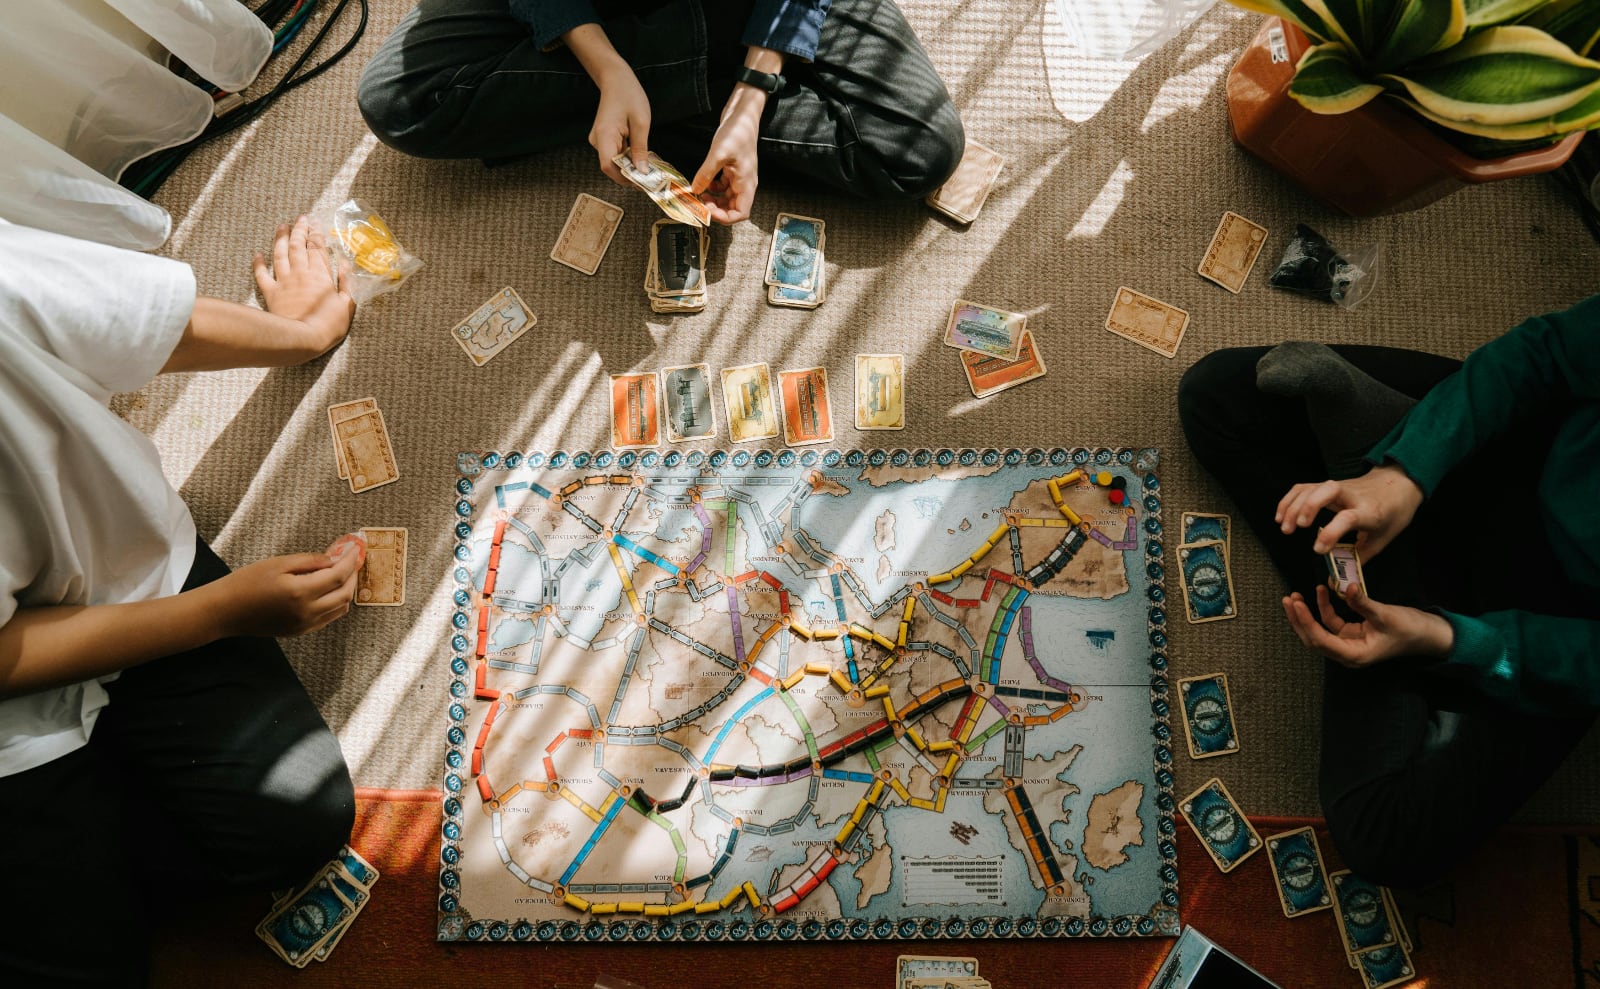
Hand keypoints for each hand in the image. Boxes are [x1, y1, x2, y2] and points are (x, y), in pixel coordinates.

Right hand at [208, 534, 365, 638]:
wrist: (225, 611)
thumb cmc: (246, 582)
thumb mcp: (278, 563)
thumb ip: (310, 561)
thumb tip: (334, 559)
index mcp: (300, 593)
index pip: (338, 577)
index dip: (350, 562)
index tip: (354, 549)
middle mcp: (307, 612)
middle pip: (345, 594)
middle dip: (352, 575)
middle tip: (351, 560)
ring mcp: (304, 625)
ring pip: (340, 608)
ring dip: (346, 590)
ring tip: (341, 573)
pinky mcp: (299, 632)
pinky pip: (328, 618)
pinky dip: (335, 603)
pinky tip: (329, 589)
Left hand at [253, 216, 353, 357]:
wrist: (301, 339)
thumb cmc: (329, 325)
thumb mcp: (347, 304)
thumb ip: (346, 282)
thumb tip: (345, 263)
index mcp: (321, 275)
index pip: (318, 248)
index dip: (317, 234)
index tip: (316, 223)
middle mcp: (301, 273)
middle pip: (299, 246)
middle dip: (300, 230)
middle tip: (300, 218)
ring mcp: (284, 282)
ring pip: (280, 254)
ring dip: (281, 239)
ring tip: (281, 226)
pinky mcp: (271, 293)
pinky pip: (262, 275)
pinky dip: (259, 263)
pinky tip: (258, 254)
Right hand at [591, 64, 650, 185]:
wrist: (615, 79)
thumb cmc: (629, 95)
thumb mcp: (641, 122)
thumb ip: (640, 148)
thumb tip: (642, 171)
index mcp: (604, 136)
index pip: (608, 166)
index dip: (624, 178)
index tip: (642, 183)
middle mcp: (597, 140)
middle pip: (612, 167)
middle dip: (630, 175)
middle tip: (651, 179)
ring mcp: (599, 140)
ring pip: (614, 161)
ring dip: (630, 167)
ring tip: (649, 169)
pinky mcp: (604, 139)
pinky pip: (615, 154)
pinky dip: (628, 158)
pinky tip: (641, 158)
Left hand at [692, 86, 763, 224]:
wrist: (742, 114)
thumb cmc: (738, 131)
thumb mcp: (719, 154)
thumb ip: (706, 174)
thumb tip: (695, 190)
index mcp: (746, 183)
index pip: (741, 212)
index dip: (725, 217)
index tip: (709, 211)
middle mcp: (744, 183)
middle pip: (732, 208)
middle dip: (716, 209)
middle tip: (700, 204)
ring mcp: (739, 176)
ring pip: (727, 198)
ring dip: (714, 200)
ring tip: (700, 194)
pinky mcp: (732, 169)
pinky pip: (723, 187)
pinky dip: (713, 189)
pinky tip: (704, 183)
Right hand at [1275, 464, 1423, 558]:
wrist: (1397, 485)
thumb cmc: (1391, 515)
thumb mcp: (1381, 540)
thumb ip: (1357, 560)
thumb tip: (1336, 582)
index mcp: (1370, 512)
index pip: (1348, 518)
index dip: (1331, 533)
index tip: (1318, 550)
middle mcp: (1352, 496)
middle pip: (1328, 490)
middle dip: (1309, 507)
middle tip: (1297, 528)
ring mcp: (1338, 488)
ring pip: (1312, 487)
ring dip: (1293, 506)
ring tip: (1285, 529)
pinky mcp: (1326, 485)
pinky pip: (1303, 488)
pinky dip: (1288, 501)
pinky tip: (1282, 517)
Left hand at [1282, 584, 1452, 667]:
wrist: (1428, 635)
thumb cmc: (1410, 629)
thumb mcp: (1385, 615)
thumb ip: (1362, 603)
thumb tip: (1346, 587)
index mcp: (1355, 654)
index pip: (1322, 640)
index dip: (1307, 622)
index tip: (1297, 604)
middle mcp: (1348, 653)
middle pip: (1314, 639)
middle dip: (1299, 620)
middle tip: (1288, 600)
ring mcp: (1349, 644)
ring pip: (1320, 630)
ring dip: (1308, 614)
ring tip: (1295, 596)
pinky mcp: (1352, 634)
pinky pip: (1332, 622)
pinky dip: (1324, 608)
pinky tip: (1321, 592)